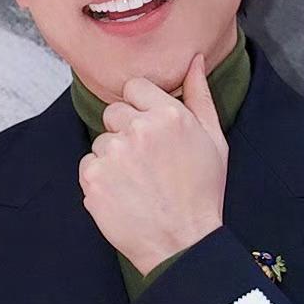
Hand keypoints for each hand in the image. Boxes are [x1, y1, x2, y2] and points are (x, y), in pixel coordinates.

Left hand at [78, 51, 227, 278]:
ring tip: (138, 182)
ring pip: (101, 141)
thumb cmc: (202, 193)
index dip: (142, 109)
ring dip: (114, 158)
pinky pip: (89, 165)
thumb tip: (193, 60)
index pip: (135, 88)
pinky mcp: (93, 178)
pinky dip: (101, 179)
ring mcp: (113, 154)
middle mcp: (139, 129)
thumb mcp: (214, 141)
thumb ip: (200, 96)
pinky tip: (124, 194)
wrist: (182, 243)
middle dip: (126, 132)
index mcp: (169, 115)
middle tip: (147, 163)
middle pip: (114, 112)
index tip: (152, 133)